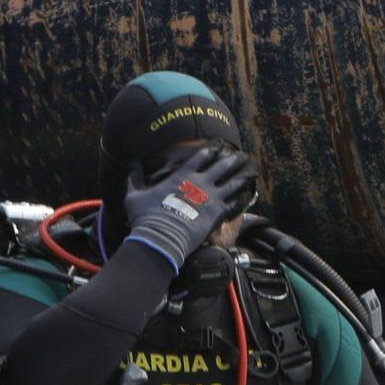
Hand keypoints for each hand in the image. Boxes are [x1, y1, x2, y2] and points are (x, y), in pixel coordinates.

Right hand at [121, 146, 256, 271]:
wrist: (161, 238)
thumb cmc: (146, 217)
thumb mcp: (135, 195)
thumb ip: (134, 178)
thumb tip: (132, 165)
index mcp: (182, 175)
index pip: (202, 156)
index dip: (212, 149)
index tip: (220, 146)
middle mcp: (200, 183)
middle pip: (222, 166)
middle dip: (233, 159)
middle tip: (242, 156)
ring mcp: (211, 198)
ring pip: (233, 183)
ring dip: (243, 175)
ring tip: (252, 170)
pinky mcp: (217, 214)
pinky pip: (235, 203)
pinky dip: (243, 199)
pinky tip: (249, 195)